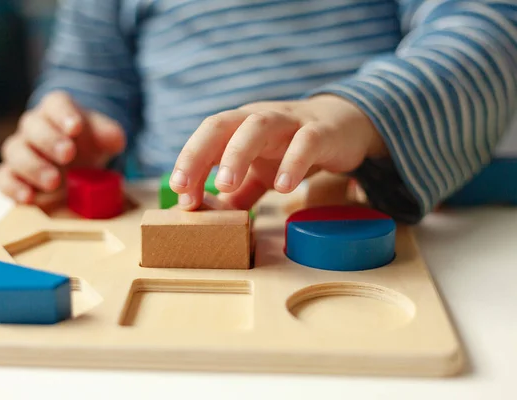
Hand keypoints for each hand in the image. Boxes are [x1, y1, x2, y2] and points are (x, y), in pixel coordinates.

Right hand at [0, 91, 125, 203]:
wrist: (79, 164)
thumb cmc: (90, 145)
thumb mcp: (106, 139)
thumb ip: (110, 135)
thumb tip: (115, 138)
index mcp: (57, 110)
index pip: (56, 103)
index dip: (64, 114)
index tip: (76, 128)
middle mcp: (34, 126)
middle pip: (33, 126)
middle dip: (50, 140)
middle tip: (68, 155)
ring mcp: (21, 150)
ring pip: (15, 151)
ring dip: (33, 166)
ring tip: (54, 182)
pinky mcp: (13, 175)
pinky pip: (3, 178)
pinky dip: (13, 187)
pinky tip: (29, 198)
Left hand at [169, 94, 387, 209]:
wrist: (344, 126)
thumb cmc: (292, 147)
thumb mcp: (261, 172)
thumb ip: (239, 194)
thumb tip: (211, 219)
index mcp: (239, 127)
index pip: (206, 140)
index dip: (188, 164)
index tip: (180, 197)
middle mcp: (258, 118)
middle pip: (222, 125)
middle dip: (198, 154)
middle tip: (184, 188)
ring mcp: (289, 122)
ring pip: (258, 127)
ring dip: (237, 153)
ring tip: (225, 185)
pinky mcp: (320, 132)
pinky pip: (305, 142)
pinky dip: (293, 162)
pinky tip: (283, 187)